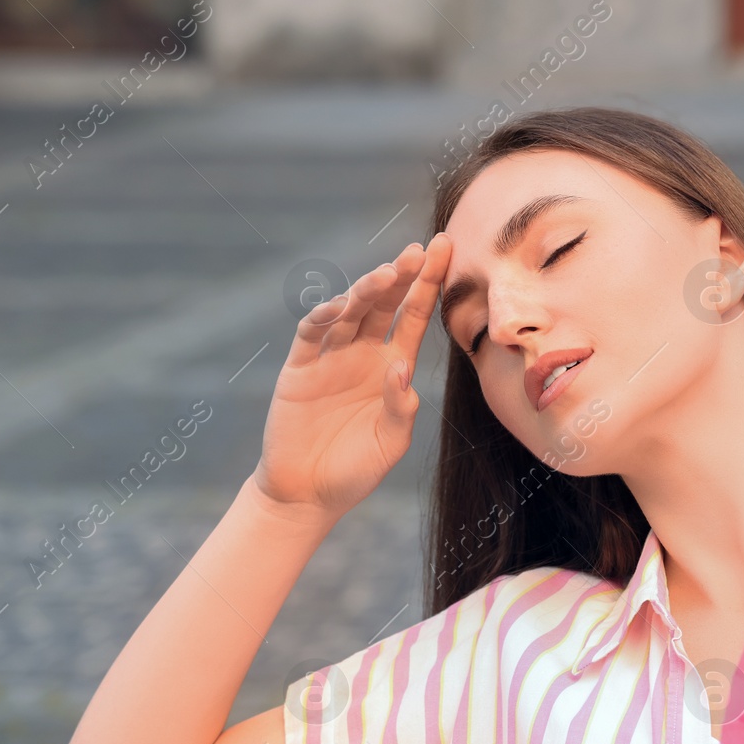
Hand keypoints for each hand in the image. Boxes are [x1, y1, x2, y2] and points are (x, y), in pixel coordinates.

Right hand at [251, 233, 452, 519]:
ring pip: (349, 312)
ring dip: (366, 291)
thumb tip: (399, 368)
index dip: (428, 284)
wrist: (307, 494)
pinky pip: (311, 335)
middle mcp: (362, 354)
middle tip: (418, 250)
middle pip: (384, 305)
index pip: (413, 316)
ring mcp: (329, 358)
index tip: (444, 249)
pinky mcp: (299, 369)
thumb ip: (399, 408)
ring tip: (386, 274)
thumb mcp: (389, 444)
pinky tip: (339, 306)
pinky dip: (322, 317)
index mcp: (392, 367)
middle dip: (401, 276)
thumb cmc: (355, 471)